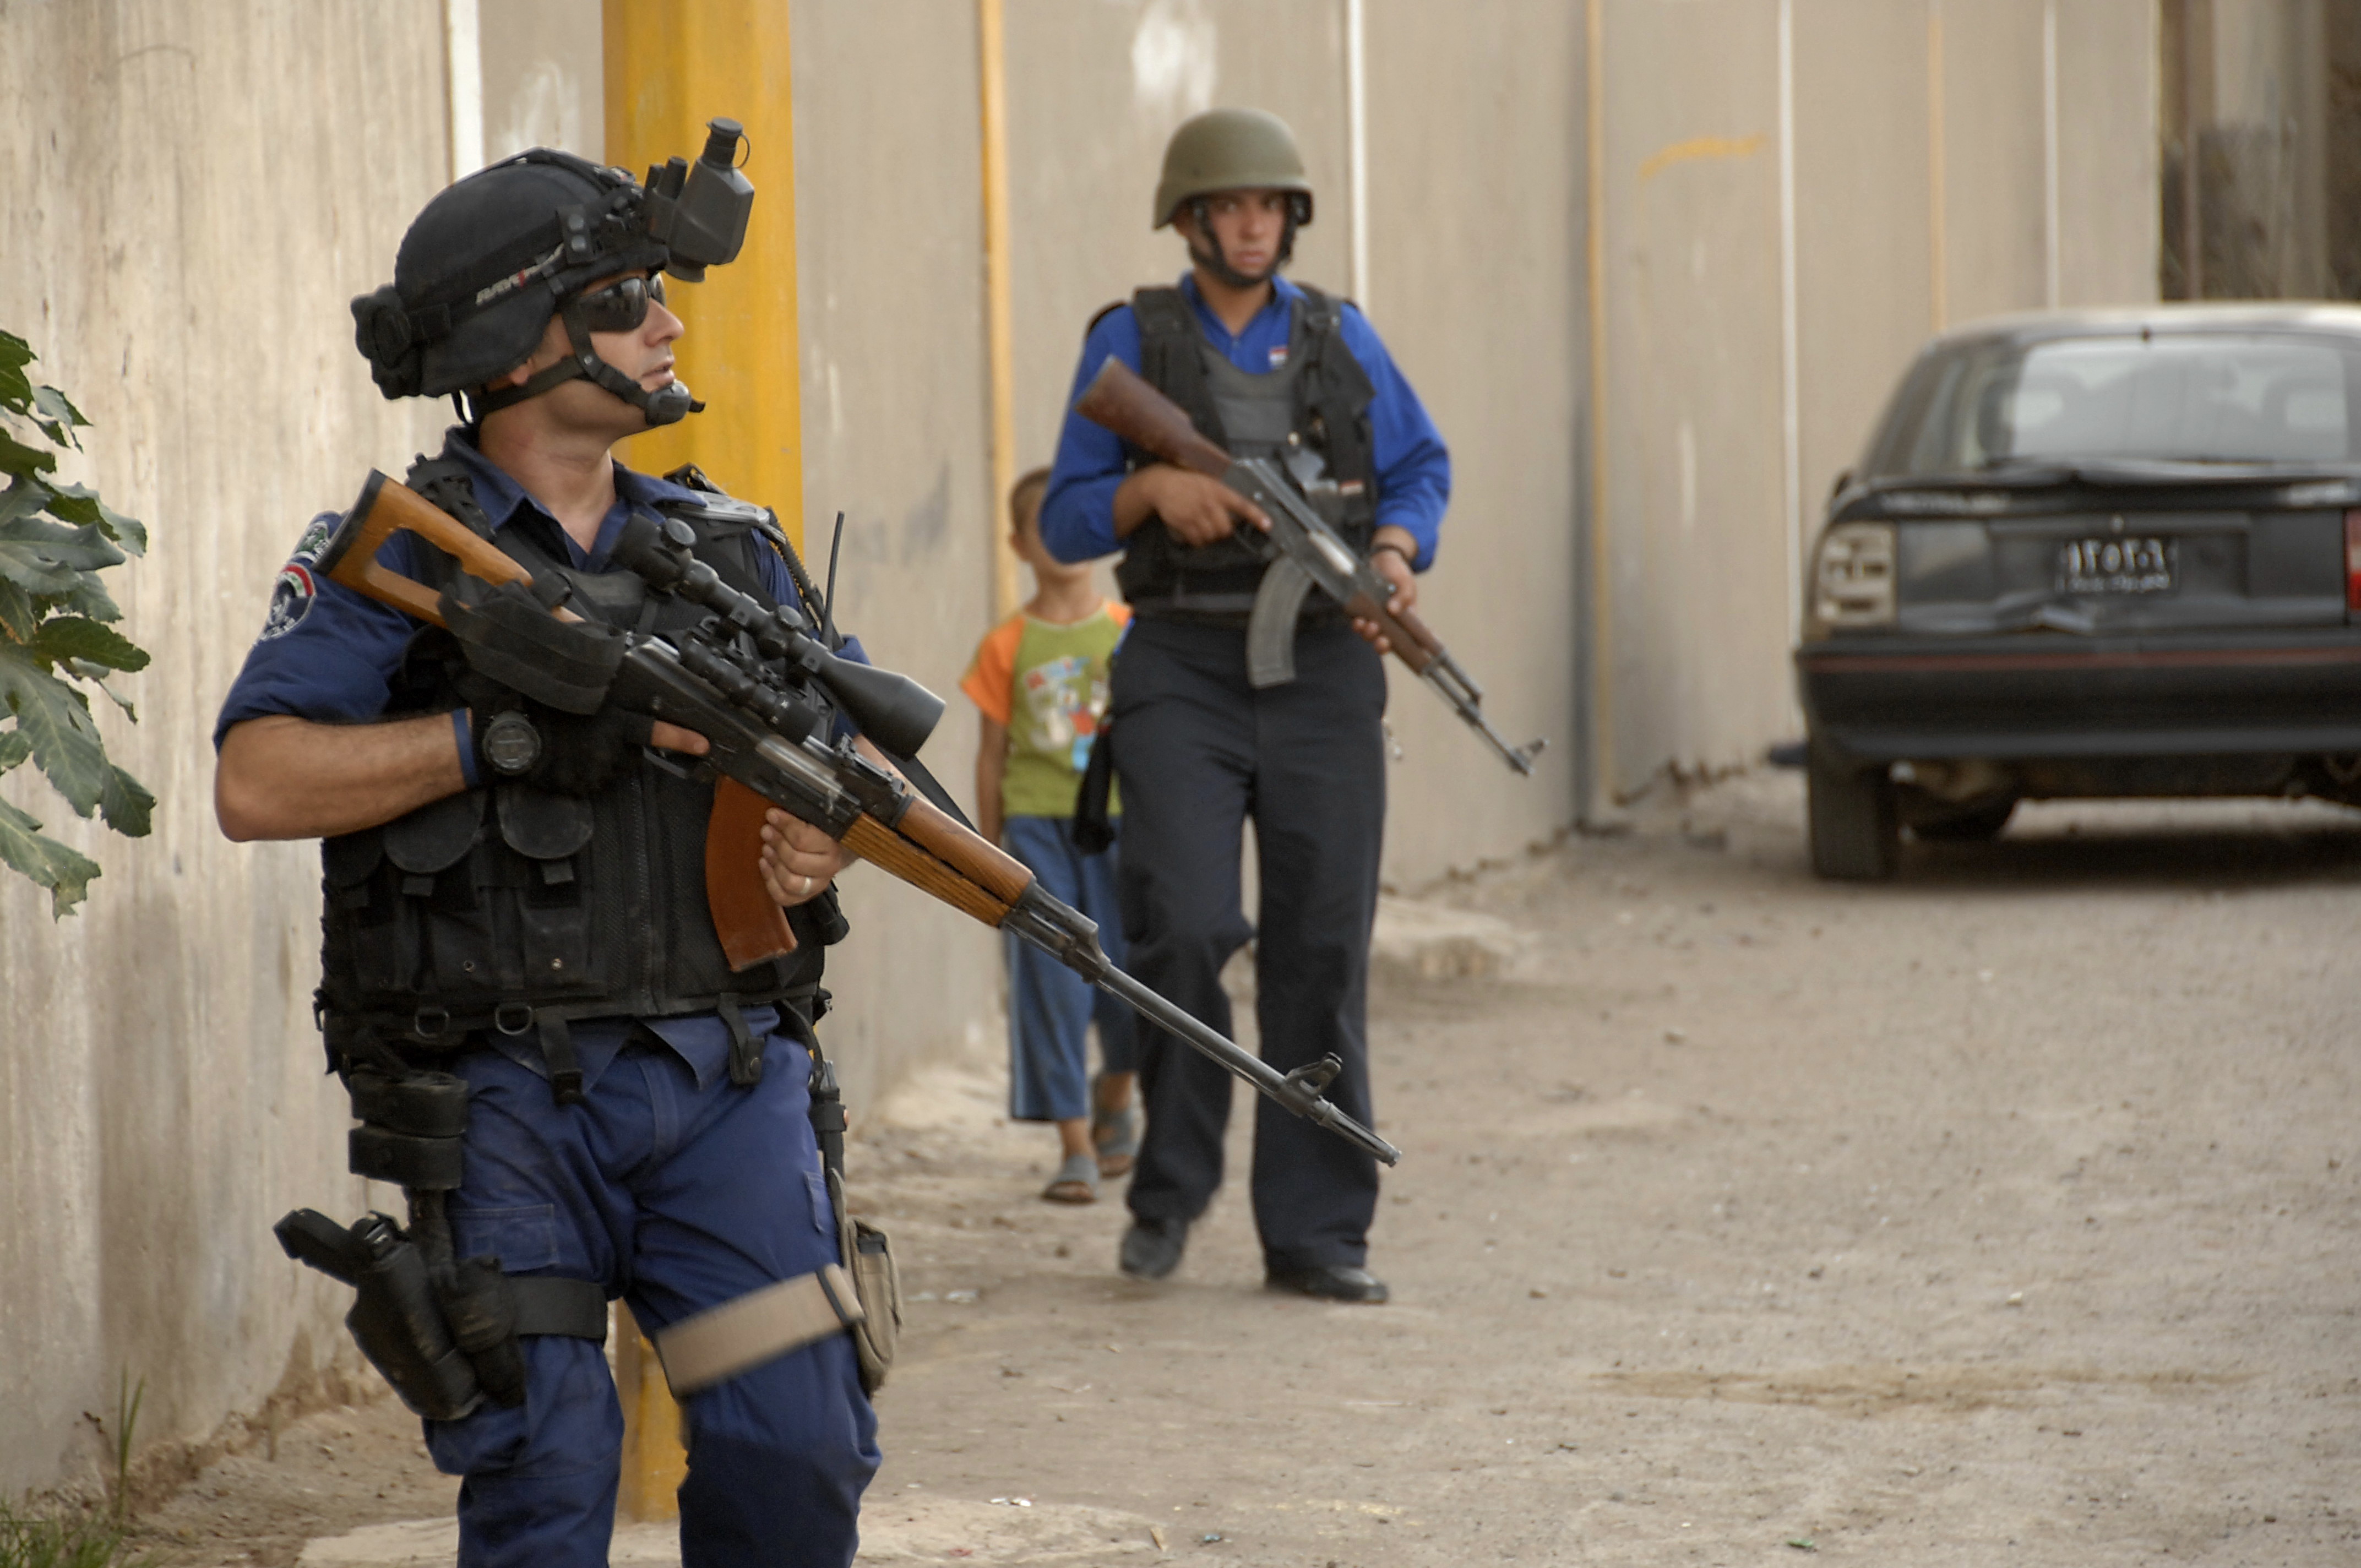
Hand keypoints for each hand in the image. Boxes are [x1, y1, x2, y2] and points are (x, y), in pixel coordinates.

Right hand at [460, 674, 710, 796]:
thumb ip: (588, 661)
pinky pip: (601, 775)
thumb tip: (595, 631)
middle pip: (647, 744)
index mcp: (609, 713)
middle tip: (699, 744)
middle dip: (675, 742)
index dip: (679, 733)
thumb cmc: (531, 702)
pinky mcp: (585, 783)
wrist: (504, 739)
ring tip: (590, 737)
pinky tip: (577, 753)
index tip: (704, 741)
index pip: (653, 725)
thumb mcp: (563, 675)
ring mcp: (598, 765)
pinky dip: (596, 766)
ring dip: (617, 751)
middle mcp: (608, 741)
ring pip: (623, 760)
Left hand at [759, 806, 850, 907]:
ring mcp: (817, 885)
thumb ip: (799, 815)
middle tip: (766, 831)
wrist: (833, 851)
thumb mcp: (814, 819)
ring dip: (774, 863)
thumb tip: (775, 812)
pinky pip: (783, 897)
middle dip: (777, 844)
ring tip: (766, 849)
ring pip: (790, 882)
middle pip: (795, 861)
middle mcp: (828, 868)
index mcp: (833, 845)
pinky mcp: (805, 896)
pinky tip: (765, 865)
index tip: (772, 815)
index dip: (784, 825)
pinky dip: (770, 882)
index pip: (803, 839)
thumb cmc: (819, 831)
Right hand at [1138, 466, 1268, 546]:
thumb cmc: (1188, 482)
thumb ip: (1223, 493)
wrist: (1162, 484)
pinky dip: (1197, 540)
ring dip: (1210, 535)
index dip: (1256, 516)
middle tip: (1218, 524)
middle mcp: (1209, 503)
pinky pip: (1197, 540)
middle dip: (1224, 530)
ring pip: (1211, 536)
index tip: (1267, 525)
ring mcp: (1196, 514)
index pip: (1242, 504)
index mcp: (1218, 490)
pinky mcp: (1184, 523)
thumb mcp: (1208, 481)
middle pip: (1226, 529)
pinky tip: (1194, 530)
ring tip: (1203, 525)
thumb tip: (1240, 509)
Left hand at [1351, 540, 1417, 652]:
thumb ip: (1403, 596)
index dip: (1416, 650)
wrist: (1381, 559)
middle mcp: (1391, 623)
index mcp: (1407, 619)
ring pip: (1372, 636)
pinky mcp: (1362, 613)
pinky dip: (1358, 626)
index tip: (1418, 653)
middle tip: (1383, 641)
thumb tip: (1394, 610)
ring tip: (1369, 626)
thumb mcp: (1405, 582)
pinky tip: (1358, 620)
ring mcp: (1376, 619)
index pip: (1413, 639)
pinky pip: (1359, 626)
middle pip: (1388, 643)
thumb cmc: (1397, 572)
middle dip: (1384, 646)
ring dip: (1369, 635)